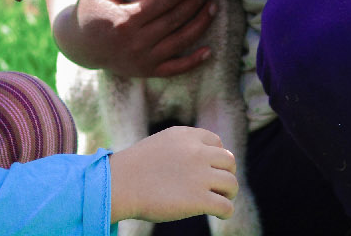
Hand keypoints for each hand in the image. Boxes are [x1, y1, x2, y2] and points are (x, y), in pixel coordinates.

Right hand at [58, 0, 216, 76]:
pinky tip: (209, 51)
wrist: (80, 45)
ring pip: (180, 42)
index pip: (163, 3)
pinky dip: (193, 62)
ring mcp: (143, 59)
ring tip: (213, 7)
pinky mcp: (147, 71)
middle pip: (175, 20)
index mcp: (125, 20)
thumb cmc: (91, 10)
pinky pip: (174, 69)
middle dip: (196, 2)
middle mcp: (137, 42)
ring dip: (200, 24)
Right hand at [109, 126, 236, 223]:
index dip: (218, 158)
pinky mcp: (199, 199)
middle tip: (220, 186)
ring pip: (231, 183)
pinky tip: (220, 213)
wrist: (119, 184)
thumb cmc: (134, 168)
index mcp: (187, 136)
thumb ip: (183, 147)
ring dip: (229, 193)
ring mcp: (200, 176)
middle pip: (229, 161)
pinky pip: (226, 205)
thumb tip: (201, 161)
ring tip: (222, 199)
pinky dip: (227, 211)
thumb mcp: (161, 144)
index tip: (213, 169)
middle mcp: (198, 152)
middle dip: (227, 173)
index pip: (217, 143)